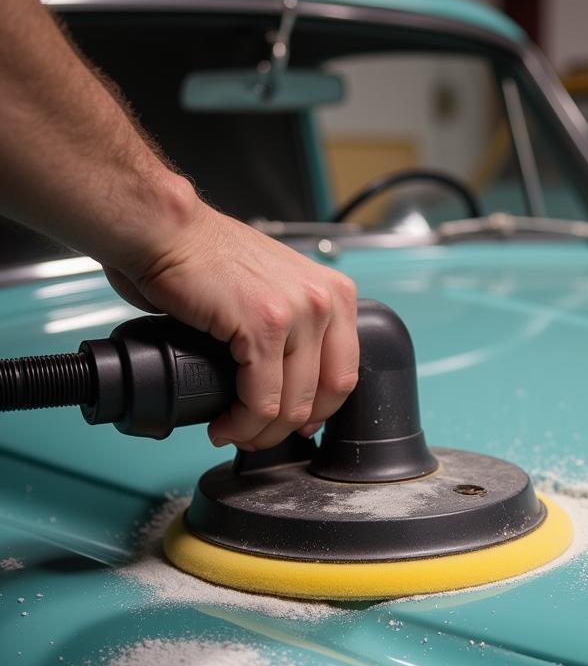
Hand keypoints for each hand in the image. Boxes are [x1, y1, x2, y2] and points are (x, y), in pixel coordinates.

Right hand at [103, 191, 357, 450]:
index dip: (319, 410)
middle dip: (290, 427)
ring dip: (261, 431)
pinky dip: (241, 422)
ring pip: (292, 404)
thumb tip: (291, 380)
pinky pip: (261, 399)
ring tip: (234, 432)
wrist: (166, 231)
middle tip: (258, 435)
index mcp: (335, 295)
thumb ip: (295, 327)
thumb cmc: (205, 258)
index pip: (344, 373)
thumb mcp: (275, 290)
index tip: (296, 424)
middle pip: (326, 394)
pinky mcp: (264, 327)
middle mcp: (325, 302)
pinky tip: (224, 424)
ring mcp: (298, 314)